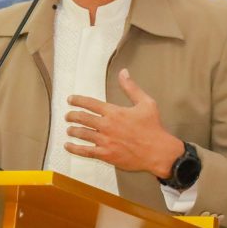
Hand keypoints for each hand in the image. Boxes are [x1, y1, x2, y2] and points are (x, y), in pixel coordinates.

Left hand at [64, 68, 183, 176]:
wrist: (159, 152)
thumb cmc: (153, 128)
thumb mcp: (146, 103)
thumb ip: (131, 88)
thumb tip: (123, 72)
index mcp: (114, 112)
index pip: (90, 103)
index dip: (77, 100)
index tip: (70, 100)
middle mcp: (107, 125)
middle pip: (82, 118)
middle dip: (72, 116)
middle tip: (67, 116)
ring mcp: (105, 141)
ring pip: (82, 134)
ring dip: (72, 130)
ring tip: (69, 130)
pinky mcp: (106, 155)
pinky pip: (86, 151)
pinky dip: (74, 148)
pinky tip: (68, 146)